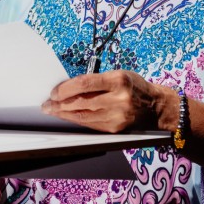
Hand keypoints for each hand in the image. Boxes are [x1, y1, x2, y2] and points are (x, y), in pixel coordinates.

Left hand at [39, 70, 169, 132]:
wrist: (156, 107)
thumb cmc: (134, 86)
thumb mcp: (119, 75)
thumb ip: (96, 81)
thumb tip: (68, 88)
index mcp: (118, 81)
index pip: (85, 84)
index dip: (65, 89)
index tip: (54, 92)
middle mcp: (118, 99)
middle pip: (81, 102)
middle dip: (60, 104)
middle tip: (47, 105)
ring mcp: (117, 116)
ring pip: (83, 116)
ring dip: (64, 114)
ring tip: (52, 111)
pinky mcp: (115, 129)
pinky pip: (91, 125)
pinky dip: (77, 120)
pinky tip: (68, 117)